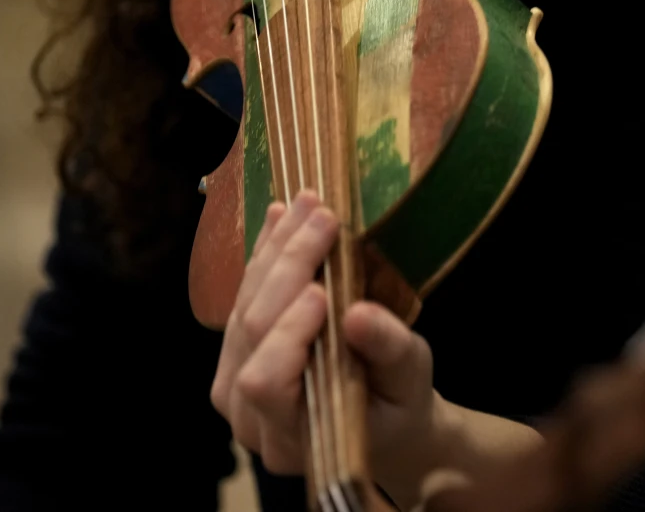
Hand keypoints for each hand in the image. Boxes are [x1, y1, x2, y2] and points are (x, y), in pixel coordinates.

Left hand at [210, 191, 443, 499]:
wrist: (383, 421)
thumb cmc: (399, 407)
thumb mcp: (410, 382)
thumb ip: (387, 352)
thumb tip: (358, 315)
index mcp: (291, 437)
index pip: (267, 382)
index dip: (287, 333)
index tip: (322, 289)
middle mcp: (249, 418)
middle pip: (248, 334)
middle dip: (286, 269)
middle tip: (323, 217)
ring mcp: (233, 385)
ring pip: (239, 309)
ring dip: (274, 252)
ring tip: (306, 206)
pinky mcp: (236, 353)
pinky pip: (240, 299)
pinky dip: (264, 256)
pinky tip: (282, 218)